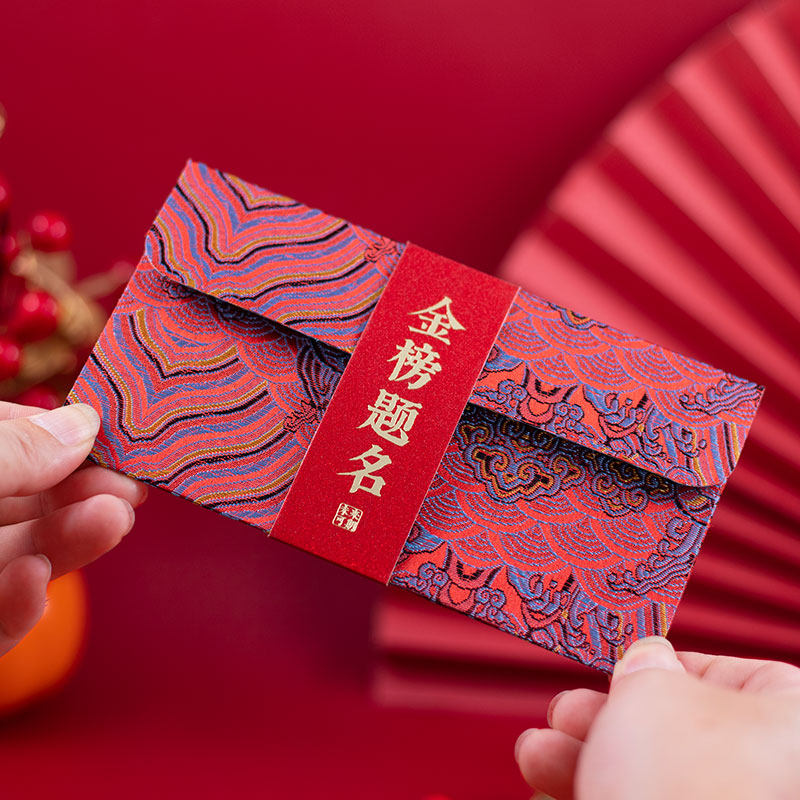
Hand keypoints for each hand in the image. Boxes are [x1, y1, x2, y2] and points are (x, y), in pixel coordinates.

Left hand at [0, 401, 145, 656]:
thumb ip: (13, 448)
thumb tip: (84, 424)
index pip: (7, 436)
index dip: (56, 433)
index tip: (109, 433)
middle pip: (24, 501)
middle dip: (80, 492)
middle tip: (130, 487)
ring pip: (20, 558)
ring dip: (69, 541)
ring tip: (114, 519)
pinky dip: (22, 605)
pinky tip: (35, 579)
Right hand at [515, 637, 799, 799]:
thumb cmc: (686, 782)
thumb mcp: (652, 688)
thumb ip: (647, 663)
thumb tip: (647, 661)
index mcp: (792, 727)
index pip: (740, 677)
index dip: (671, 667)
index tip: (619, 669)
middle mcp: (774, 780)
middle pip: (680, 734)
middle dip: (602, 720)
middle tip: (562, 715)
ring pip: (652, 779)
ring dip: (581, 761)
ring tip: (536, 757)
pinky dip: (595, 797)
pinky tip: (547, 794)